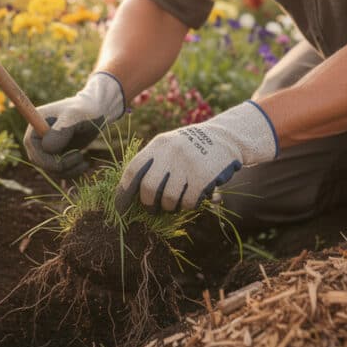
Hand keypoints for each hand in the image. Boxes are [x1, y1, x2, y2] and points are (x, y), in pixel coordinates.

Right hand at [24, 72, 125, 176]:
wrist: (96, 112)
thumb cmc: (85, 110)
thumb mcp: (74, 116)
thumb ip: (61, 131)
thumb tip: (47, 148)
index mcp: (36, 123)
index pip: (31, 146)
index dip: (43, 159)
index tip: (62, 164)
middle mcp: (39, 136)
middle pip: (39, 161)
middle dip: (58, 166)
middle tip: (79, 157)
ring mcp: (48, 147)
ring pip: (50, 169)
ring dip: (67, 171)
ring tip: (84, 162)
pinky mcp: (58, 155)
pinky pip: (59, 171)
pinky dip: (71, 172)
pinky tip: (84, 166)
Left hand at [115, 101, 278, 212]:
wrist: (225, 137)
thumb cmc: (191, 146)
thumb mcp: (169, 144)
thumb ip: (152, 163)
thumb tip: (131, 193)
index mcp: (158, 145)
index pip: (133, 171)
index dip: (124, 192)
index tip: (120, 207)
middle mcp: (171, 153)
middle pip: (149, 189)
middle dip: (148, 204)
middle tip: (152, 209)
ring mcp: (187, 165)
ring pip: (169, 200)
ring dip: (170, 206)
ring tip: (175, 201)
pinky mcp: (203, 178)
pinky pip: (188, 202)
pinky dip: (188, 205)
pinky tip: (191, 197)